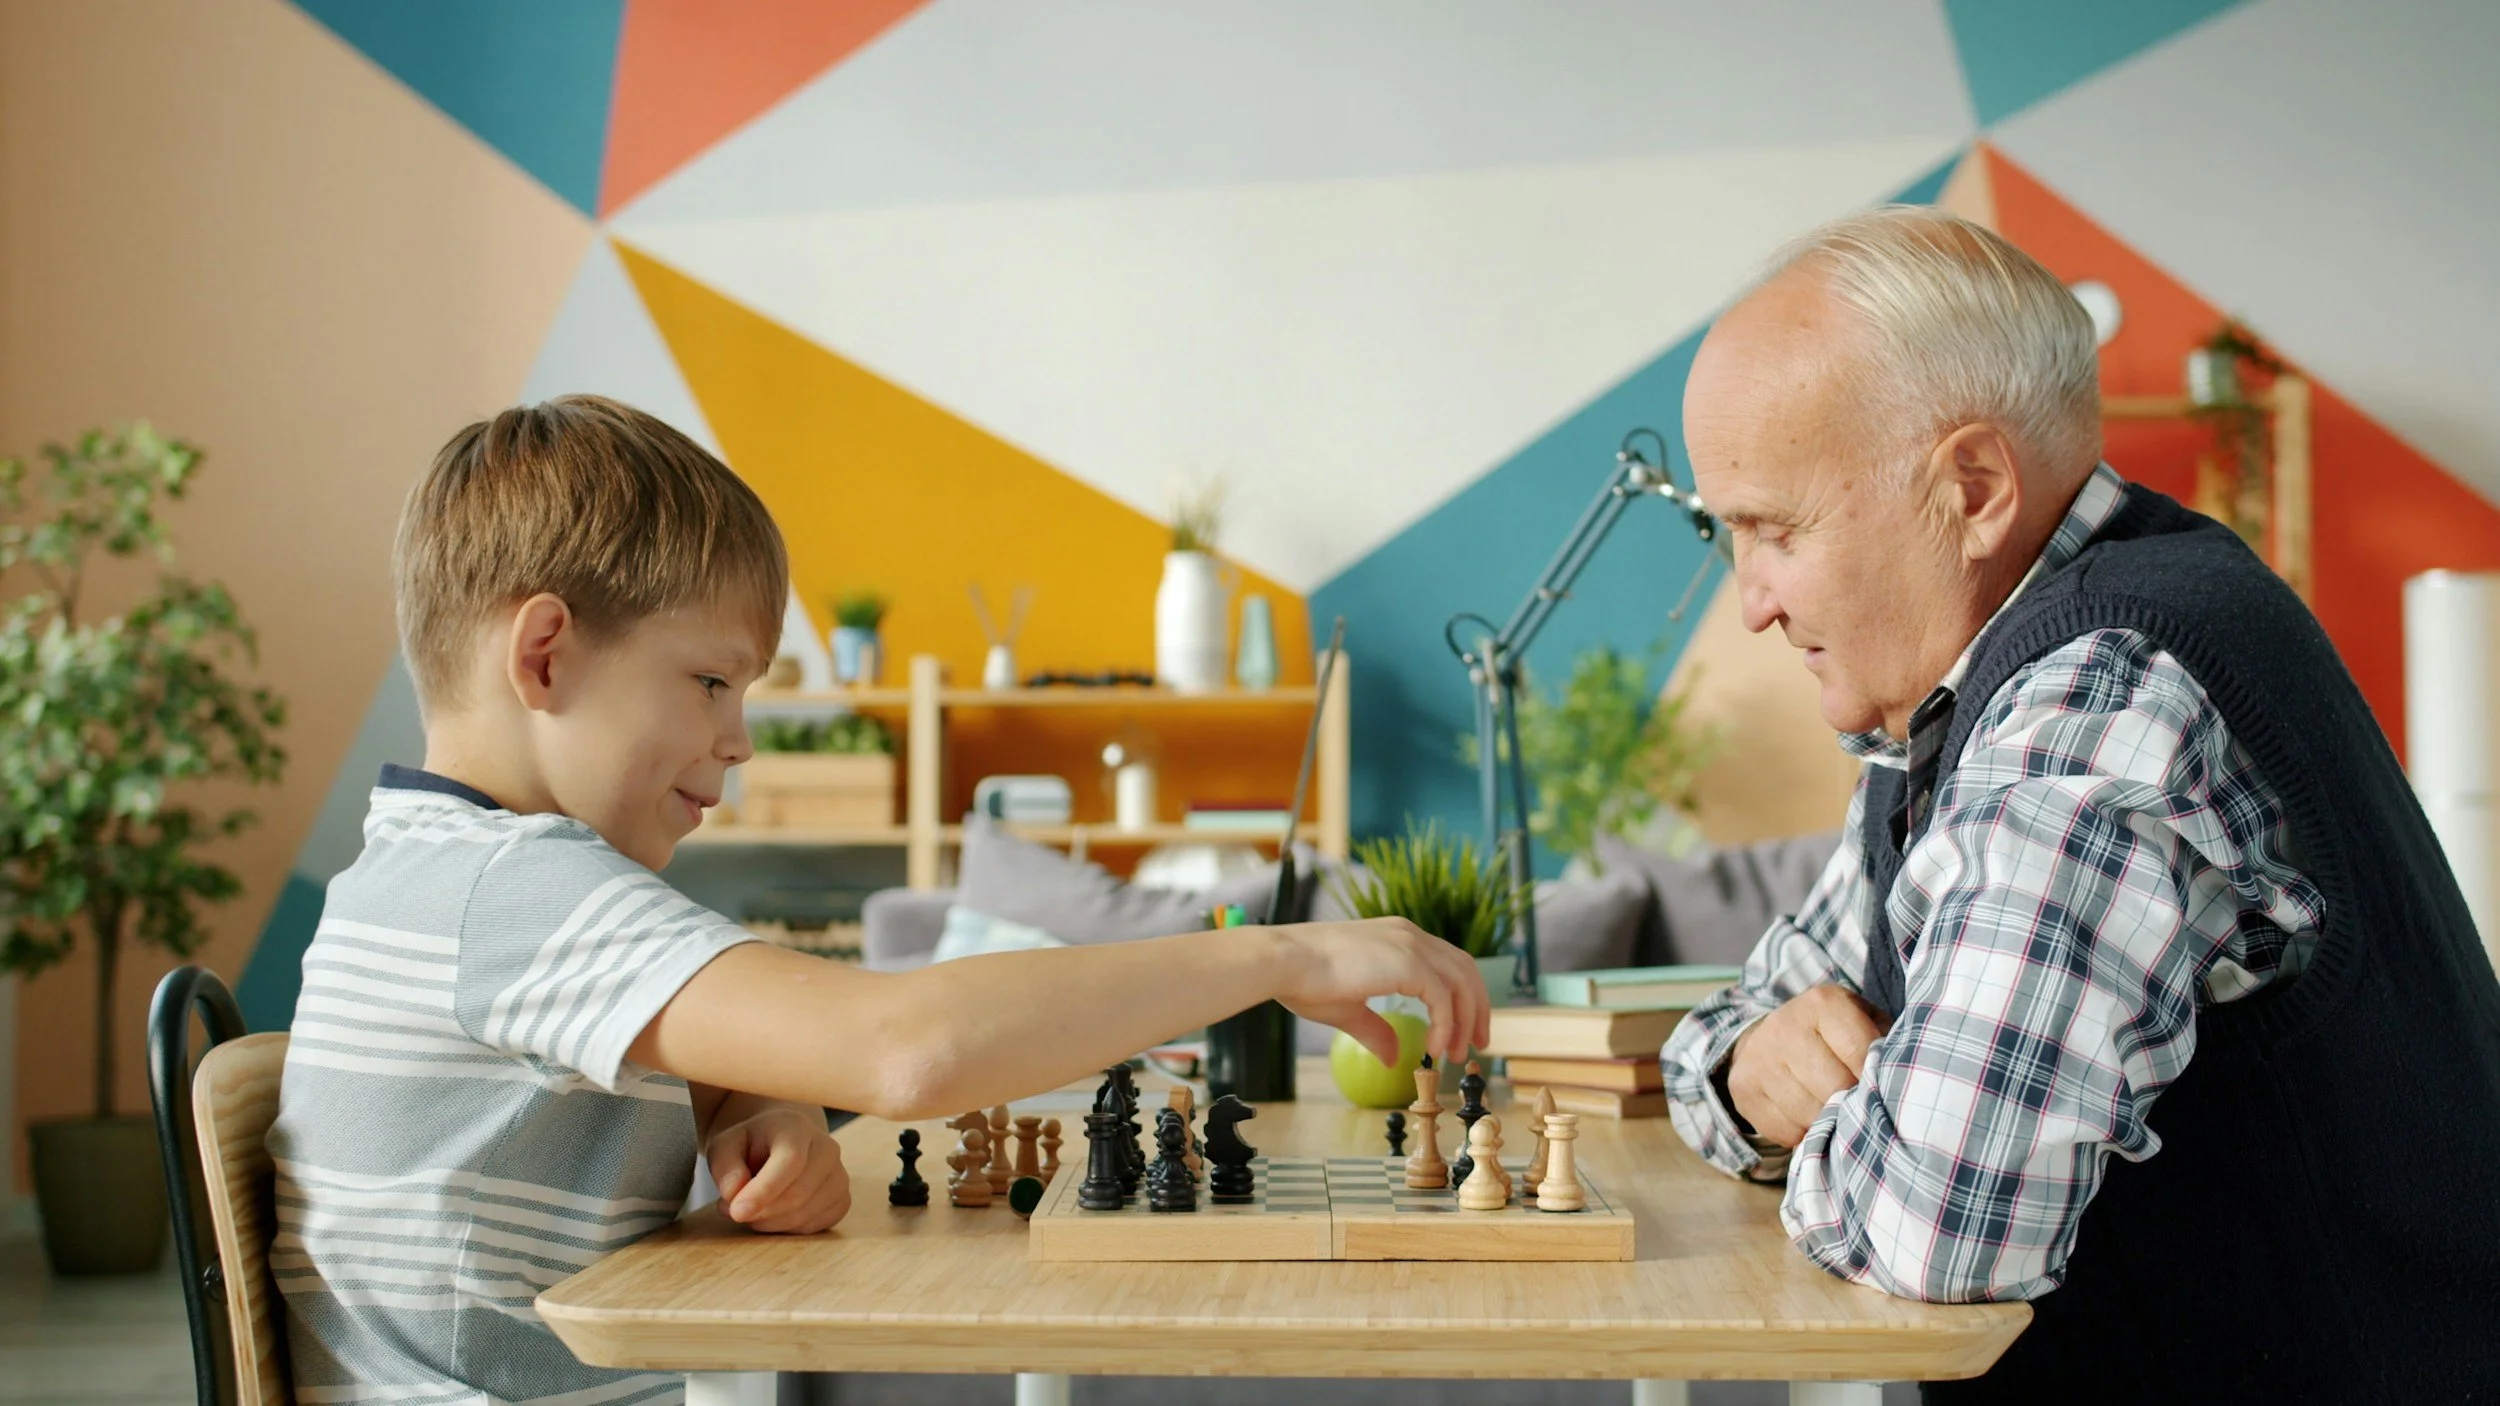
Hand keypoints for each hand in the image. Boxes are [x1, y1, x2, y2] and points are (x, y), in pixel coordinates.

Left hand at [704, 1103, 852, 1233]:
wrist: (779, 1144)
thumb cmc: (750, 1145)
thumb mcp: (725, 1146)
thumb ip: (725, 1167)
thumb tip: (734, 1194)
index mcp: (797, 1127)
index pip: (791, 1161)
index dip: (764, 1190)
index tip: (737, 1212)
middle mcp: (827, 1149)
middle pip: (798, 1193)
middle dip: (761, 1212)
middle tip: (733, 1211)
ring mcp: (839, 1175)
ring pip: (805, 1215)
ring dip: (770, 1224)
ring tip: (750, 1210)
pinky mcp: (843, 1200)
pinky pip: (814, 1227)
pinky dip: (788, 1230)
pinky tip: (773, 1215)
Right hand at [1268, 917, 1491, 1066]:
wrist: (1283, 962)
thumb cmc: (1304, 981)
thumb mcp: (1348, 1010)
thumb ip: (1376, 1030)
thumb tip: (1395, 1057)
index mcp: (1397, 937)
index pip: (1448, 963)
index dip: (1463, 996)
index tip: (1466, 1029)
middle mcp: (1409, 935)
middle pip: (1465, 970)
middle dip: (1477, 1008)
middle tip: (1478, 1043)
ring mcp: (1411, 945)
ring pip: (1462, 982)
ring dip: (1466, 1020)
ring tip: (1458, 1051)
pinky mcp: (1408, 962)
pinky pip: (1443, 998)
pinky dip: (1446, 1024)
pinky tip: (1435, 1047)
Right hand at [1725, 984, 1892, 1147]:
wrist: (1770, 1037)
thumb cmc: (1834, 1036)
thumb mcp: (1865, 1024)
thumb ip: (1887, 1045)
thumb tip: (1901, 1085)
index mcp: (1823, 1003)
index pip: (1861, 1054)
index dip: (1875, 1079)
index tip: (1878, 1087)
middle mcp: (1785, 1025)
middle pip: (1834, 1087)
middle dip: (1851, 1103)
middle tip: (1857, 1103)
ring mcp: (1759, 1057)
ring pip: (1809, 1113)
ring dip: (1827, 1120)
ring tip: (1831, 1109)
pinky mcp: (1742, 1087)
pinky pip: (1785, 1131)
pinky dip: (1802, 1132)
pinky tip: (1805, 1115)